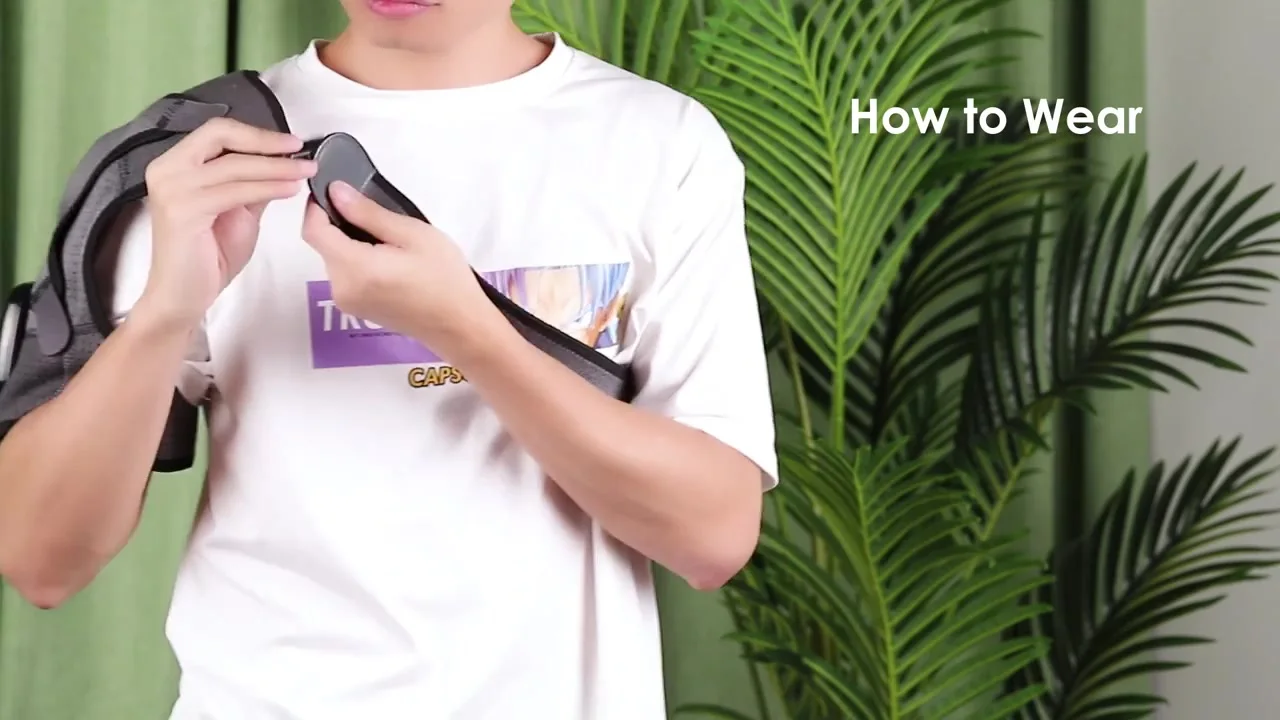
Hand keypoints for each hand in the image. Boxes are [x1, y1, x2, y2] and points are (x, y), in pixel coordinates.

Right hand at [134, 118, 316, 331]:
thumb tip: (284, 161)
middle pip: (221, 136)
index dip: (257, 133)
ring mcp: (172, 188)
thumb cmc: (208, 256)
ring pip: (234, 165)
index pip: (217, 131)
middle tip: (301, 151)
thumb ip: (253, 184)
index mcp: (177, 164)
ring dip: (276, 167)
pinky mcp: (182, 210)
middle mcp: (167, 169)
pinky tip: (289, 190)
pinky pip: (235, 191)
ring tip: (304, 172)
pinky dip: (267, 188)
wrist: (183, 295)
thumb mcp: (238, 211)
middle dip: (266, 142)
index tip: (291, 142)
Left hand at [301, 182, 506, 362]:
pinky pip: (346, 275)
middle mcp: (342, 288)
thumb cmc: (444, 278)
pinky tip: (388, 261)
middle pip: (324, 245)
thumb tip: (336, 192)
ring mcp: (347, 302)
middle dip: (341, 224)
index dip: (317, 206)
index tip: (335, 190)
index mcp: (355, 267)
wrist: (459, 325)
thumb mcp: (412, 234)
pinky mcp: (355, 309)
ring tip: (390, 241)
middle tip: (378, 216)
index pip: (313, 230)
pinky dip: (358, 261)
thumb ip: (369, 212)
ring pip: (336, 258)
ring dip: (352, 243)